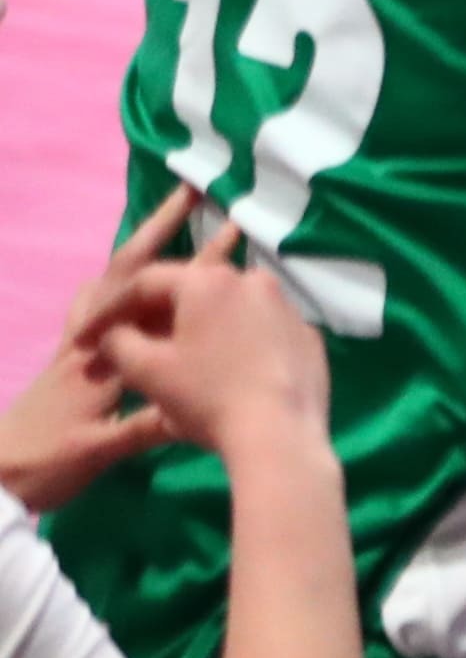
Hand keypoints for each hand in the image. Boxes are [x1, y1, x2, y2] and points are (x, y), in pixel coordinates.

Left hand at [0, 189, 194, 510]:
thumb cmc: (45, 463)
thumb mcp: (99, 450)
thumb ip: (147, 425)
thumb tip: (204, 399)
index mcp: (98, 357)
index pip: (149, 299)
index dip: (192, 267)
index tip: (229, 232)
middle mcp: (84, 341)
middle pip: (121, 271)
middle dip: (157, 229)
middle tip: (190, 194)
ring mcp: (73, 348)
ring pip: (106, 284)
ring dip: (138, 251)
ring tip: (167, 228)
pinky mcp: (69, 360)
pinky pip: (97, 305)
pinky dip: (120, 283)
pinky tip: (136, 288)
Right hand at [81, 218, 333, 472]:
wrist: (279, 433)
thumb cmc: (206, 396)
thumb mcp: (147, 371)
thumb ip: (119, 342)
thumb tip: (113, 333)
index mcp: (210, 281)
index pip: (145, 283)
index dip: (108, 312)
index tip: (85, 340)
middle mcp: (254, 280)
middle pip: (190, 291)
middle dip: (154, 317)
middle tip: (126, 343)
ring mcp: (287, 306)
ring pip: (228, 308)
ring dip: (197, 327)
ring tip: (174, 356)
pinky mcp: (306, 335)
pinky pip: (258, 330)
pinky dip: (234, 342)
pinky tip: (222, 370)